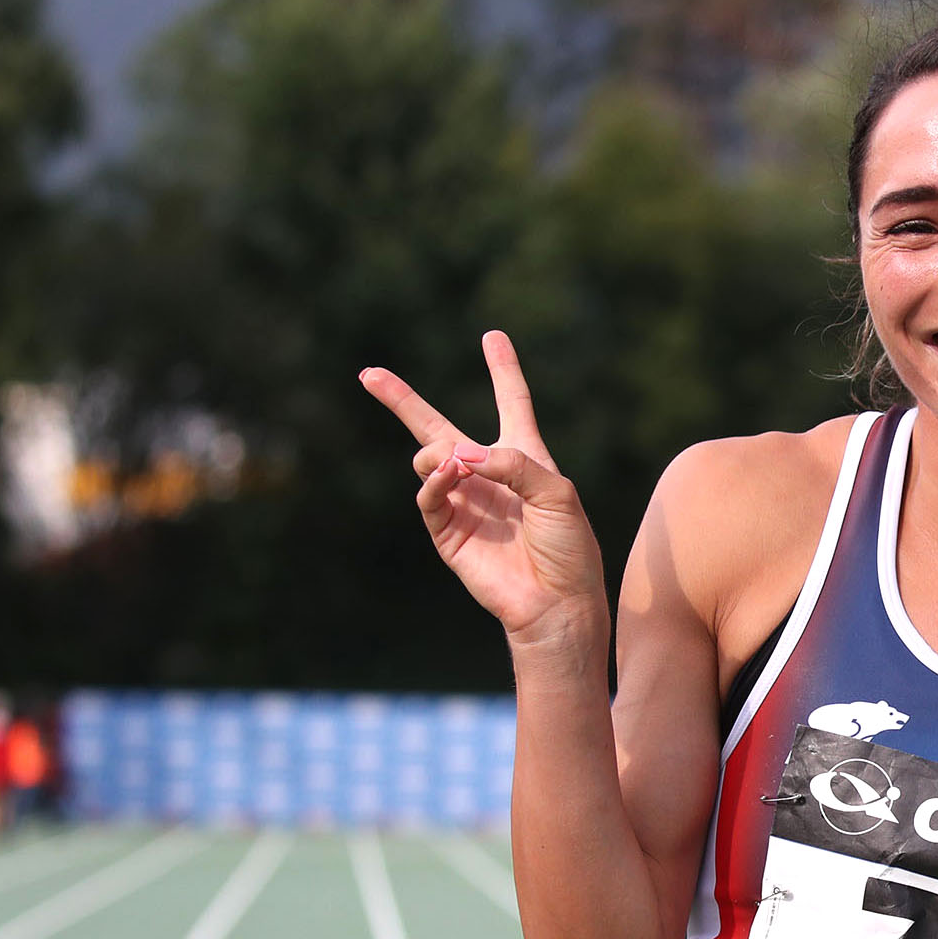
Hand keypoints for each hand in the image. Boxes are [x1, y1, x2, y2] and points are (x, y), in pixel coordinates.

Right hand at [360, 331, 606, 649]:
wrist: (556, 602)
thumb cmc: (568, 548)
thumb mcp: (557, 493)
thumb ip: (513, 463)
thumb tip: (458, 453)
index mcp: (524, 458)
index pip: (511, 402)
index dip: (503, 370)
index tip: (493, 336)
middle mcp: (488, 476)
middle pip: (438, 428)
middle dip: (402, 401)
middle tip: (369, 374)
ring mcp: (464, 503)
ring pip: (428, 460)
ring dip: (437, 454)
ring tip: (452, 462)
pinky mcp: (448, 533)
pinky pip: (429, 498)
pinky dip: (434, 482)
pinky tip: (447, 475)